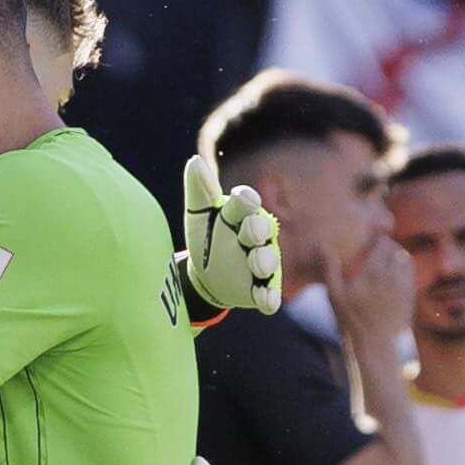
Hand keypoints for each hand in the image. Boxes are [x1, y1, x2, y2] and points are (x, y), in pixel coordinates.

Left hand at [181, 152, 281, 314]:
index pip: (245, 203)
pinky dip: (269, 298)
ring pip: (267, 260)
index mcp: (239, 214)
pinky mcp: (259, 289)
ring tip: (257, 263)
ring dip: (264, 261)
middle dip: (257, 228)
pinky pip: (268, 294)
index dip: (246, 201)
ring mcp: (259, 263)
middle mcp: (255, 236)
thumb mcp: (198, 216)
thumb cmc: (207, 238)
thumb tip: (195, 161)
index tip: (244, 199)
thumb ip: (199, 190)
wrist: (205, 276)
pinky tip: (267, 302)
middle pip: (261, 228)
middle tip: (251, 230)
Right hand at [332, 234, 412, 348]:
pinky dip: (404, 269)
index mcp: (372, 273)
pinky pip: (410, 273)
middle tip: (379, 248)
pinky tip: (394, 274)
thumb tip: (323, 245)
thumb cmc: (351, 320)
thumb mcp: (334, 295)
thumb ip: (330, 268)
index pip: (382, 244)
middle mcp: (391, 276)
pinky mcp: (410, 295)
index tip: (371, 241)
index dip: (378, 239)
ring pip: (405, 259)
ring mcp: (403, 286)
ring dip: (397, 256)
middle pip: (395, 249)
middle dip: (388, 246)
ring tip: (387, 259)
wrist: (375, 344)